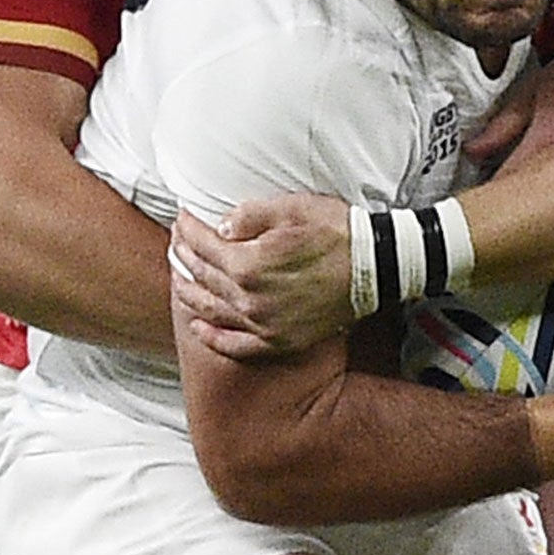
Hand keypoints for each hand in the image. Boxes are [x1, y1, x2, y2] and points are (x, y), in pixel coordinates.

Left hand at [170, 195, 351, 358]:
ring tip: (180, 277)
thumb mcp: (292, 209)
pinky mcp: (279, 340)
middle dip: (185, 255)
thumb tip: (221, 226)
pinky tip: (198, 328)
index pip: (204, 245)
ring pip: (211, 311)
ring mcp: (263, 324)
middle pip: (203, 276)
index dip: (189, 229)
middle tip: (177, 242)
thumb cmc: (337, 234)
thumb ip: (249, 215)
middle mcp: (249, 299)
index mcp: (248, 264)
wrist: (376, 267)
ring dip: (189, 293)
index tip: (183, 218)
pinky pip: (236, 345)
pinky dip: (212, 338)